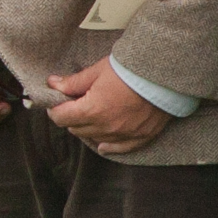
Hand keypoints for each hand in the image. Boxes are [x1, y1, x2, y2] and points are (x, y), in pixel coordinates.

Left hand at [36, 58, 168, 157]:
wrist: (164, 74)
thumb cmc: (131, 69)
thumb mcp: (98, 71)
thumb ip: (74, 82)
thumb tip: (53, 84)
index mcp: (92, 110)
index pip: (62, 118)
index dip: (55, 110)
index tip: (56, 103)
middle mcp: (106, 127)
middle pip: (77, 129)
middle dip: (72, 117)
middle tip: (74, 105)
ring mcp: (124, 134)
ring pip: (95, 139)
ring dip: (88, 129)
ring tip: (90, 117)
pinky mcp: (140, 136)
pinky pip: (120, 148)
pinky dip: (109, 145)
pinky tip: (102, 145)